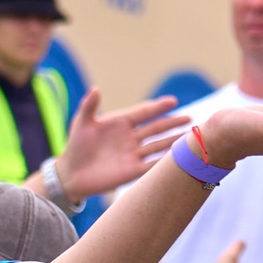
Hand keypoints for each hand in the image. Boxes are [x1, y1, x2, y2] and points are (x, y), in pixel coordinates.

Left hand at [55, 90, 188, 199]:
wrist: (71, 174)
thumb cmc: (75, 146)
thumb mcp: (81, 123)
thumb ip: (89, 106)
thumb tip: (96, 88)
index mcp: (120, 123)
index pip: (143, 112)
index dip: (158, 107)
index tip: (173, 101)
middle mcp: (130, 137)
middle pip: (156, 128)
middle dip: (173, 123)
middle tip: (189, 118)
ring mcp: (133, 154)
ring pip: (158, 145)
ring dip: (174, 141)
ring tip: (190, 136)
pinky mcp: (133, 171)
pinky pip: (153, 164)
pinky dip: (165, 161)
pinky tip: (178, 158)